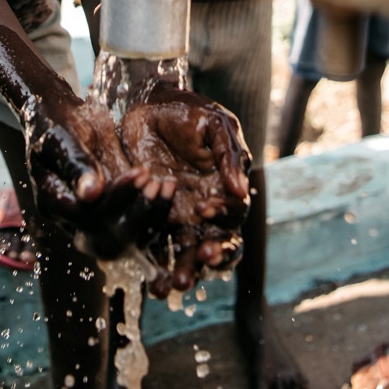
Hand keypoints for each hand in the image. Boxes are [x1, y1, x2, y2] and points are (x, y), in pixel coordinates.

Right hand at [28, 97, 175, 260]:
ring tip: (163, 185)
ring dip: (148, 215)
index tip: (139, 172)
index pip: (86, 215)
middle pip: (106, 237)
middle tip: (154, 181)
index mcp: (53, 203)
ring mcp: (92, 228)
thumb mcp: (60, 141)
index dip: (116, 198)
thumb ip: (74, 165)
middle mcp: (71, 224)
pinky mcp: (112, 225)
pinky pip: (137, 233)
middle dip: (135, 211)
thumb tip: (90, 194)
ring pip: (124, 241)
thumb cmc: (59, 131)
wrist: (64, 130)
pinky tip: (168, 189)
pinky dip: (155, 213)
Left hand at [118, 84, 251, 295]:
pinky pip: (157, 248)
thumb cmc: (189, 112)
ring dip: (183, 273)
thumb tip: (239, 188)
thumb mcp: (215, 125)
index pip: (232, 218)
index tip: (202, 211)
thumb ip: (229, 155)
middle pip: (214, 248)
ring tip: (171, 285)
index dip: (222, 221)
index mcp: (225, 191)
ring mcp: (180, 218)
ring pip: (187, 256)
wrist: (149, 102)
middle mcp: (206, 211)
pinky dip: (156, 267)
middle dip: (203, 263)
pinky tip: (151, 281)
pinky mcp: (153, 219)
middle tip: (190, 271)